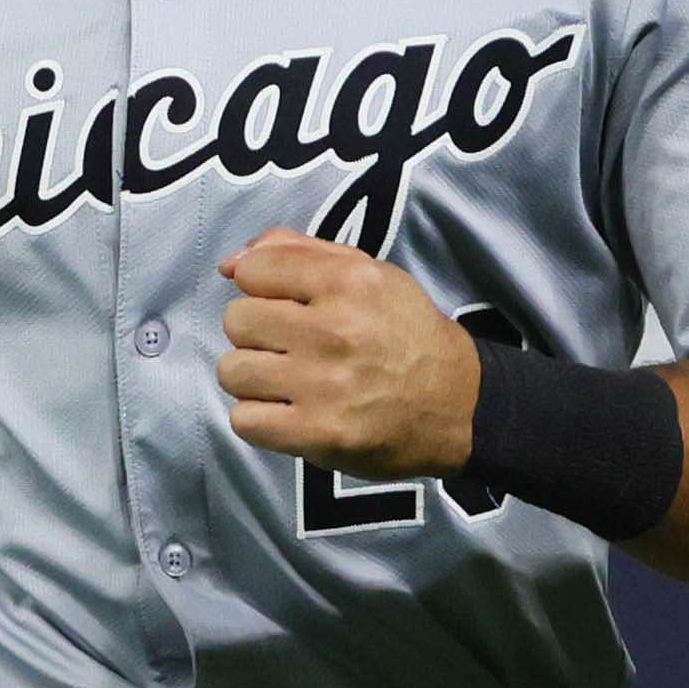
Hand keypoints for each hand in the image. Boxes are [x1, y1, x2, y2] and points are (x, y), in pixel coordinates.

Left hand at [215, 233, 480, 478]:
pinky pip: (244, 420)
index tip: (284, 304)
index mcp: (349, 281)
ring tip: (284, 380)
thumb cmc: (405, 333)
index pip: (255, 271)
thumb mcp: (370, 274)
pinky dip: (259, 418)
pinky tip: (286, 411)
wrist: (458, 404)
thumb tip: (230, 263)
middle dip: (255, 333)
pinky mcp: (317, 434)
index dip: (260, 287)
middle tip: (287, 346)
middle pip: (237, 321)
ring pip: (232, 371)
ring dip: (252, 377)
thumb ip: (300, 253)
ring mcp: (323, 385)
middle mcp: (334, 330)